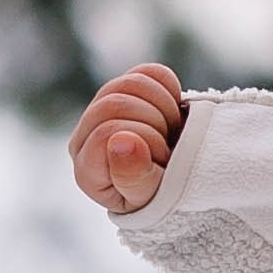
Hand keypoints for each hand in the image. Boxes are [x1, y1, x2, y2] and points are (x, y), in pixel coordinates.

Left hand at [70, 64, 187, 214]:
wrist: (185, 184)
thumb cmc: (165, 197)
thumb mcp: (153, 199)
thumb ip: (133, 177)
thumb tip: (121, 140)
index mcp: (88, 168)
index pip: (107, 133)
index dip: (145, 143)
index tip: (162, 163)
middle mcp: (87, 136)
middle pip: (115, 104)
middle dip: (155, 124)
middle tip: (169, 148)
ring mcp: (105, 108)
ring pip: (131, 83)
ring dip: (164, 107)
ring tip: (170, 133)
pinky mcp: (127, 90)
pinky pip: (150, 73)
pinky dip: (170, 89)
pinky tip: (172, 113)